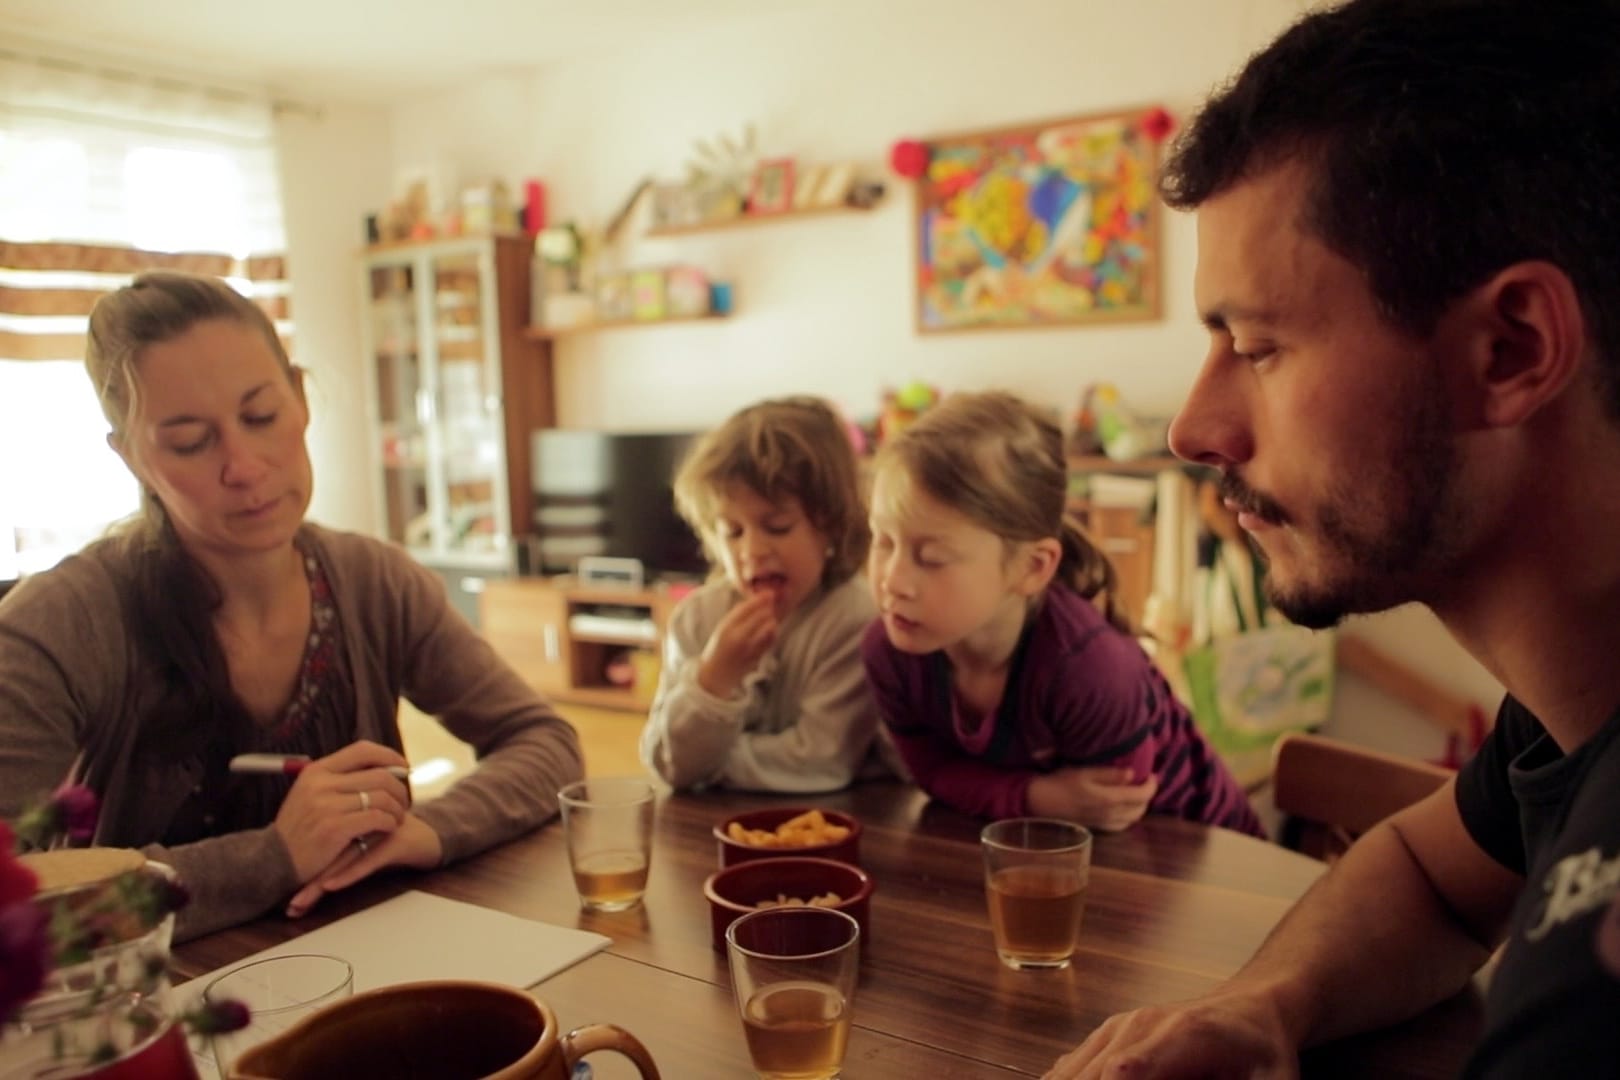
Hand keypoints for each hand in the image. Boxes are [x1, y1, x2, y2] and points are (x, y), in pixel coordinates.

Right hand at [272, 740, 412, 882]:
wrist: (273, 861)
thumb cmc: (298, 829)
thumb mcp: (308, 794)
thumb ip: (336, 780)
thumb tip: (378, 767)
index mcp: (316, 771)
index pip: (362, 750)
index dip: (389, 756)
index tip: (403, 767)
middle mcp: (321, 783)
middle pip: (379, 775)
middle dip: (399, 788)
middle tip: (404, 802)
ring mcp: (327, 805)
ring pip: (382, 797)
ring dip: (397, 808)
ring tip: (398, 818)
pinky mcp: (335, 828)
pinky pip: (377, 818)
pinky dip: (389, 823)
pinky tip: (389, 828)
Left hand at [284, 812, 442, 917]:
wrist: (434, 835)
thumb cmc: (398, 839)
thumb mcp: (366, 842)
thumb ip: (342, 847)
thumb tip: (313, 874)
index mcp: (352, 816)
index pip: (318, 838)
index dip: (298, 862)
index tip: (279, 888)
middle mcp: (363, 820)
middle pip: (325, 848)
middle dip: (304, 878)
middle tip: (287, 902)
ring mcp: (379, 830)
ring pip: (342, 856)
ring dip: (319, 881)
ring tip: (300, 900)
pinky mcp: (394, 841)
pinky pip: (367, 859)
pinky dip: (348, 873)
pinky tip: (332, 885)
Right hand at [697, 590, 778, 697]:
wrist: (715, 676)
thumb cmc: (718, 648)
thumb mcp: (722, 628)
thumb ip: (736, 615)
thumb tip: (755, 599)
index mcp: (726, 628)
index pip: (746, 608)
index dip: (760, 598)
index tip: (769, 593)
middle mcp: (738, 638)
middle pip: (761, 615)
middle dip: (768, 609)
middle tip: (770, 607)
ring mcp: (749, 649)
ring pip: (770, 627)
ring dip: (772, 621)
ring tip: (768, 620)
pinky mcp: (758, 658)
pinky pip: (772, 640)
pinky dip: (773, 633)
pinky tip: (769, 632)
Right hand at [1027, 767, 1157, 831]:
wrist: (1041, 802)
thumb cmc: (1061, 783)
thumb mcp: (1084, 772)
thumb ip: (1109, 774)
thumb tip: (1133, 774)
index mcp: (1110, 799)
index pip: (1143, 795)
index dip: (1152, 784)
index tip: (1152, 773)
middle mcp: (1111, 815)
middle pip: (1141, 808)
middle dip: (1148, 795)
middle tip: (1146, 781)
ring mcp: (1105, 823)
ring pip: (1133, 819)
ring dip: (1140, 806)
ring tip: (1136, 792)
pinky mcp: (1098, 828)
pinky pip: (1122, 825)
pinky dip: (1129, 816)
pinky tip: (1123, 807)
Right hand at [1043, 988, 1298, 1079]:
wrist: (1251, 1008)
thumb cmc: (1262, 1054)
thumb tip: (1145, 1079)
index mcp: (1183, 1035)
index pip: (1126, 1071)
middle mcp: (1140, 1025)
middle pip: (1090, 1075)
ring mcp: (1118, 1027)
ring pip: (1070, 1072)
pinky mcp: (1107, 1036)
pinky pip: (1069, 1069)